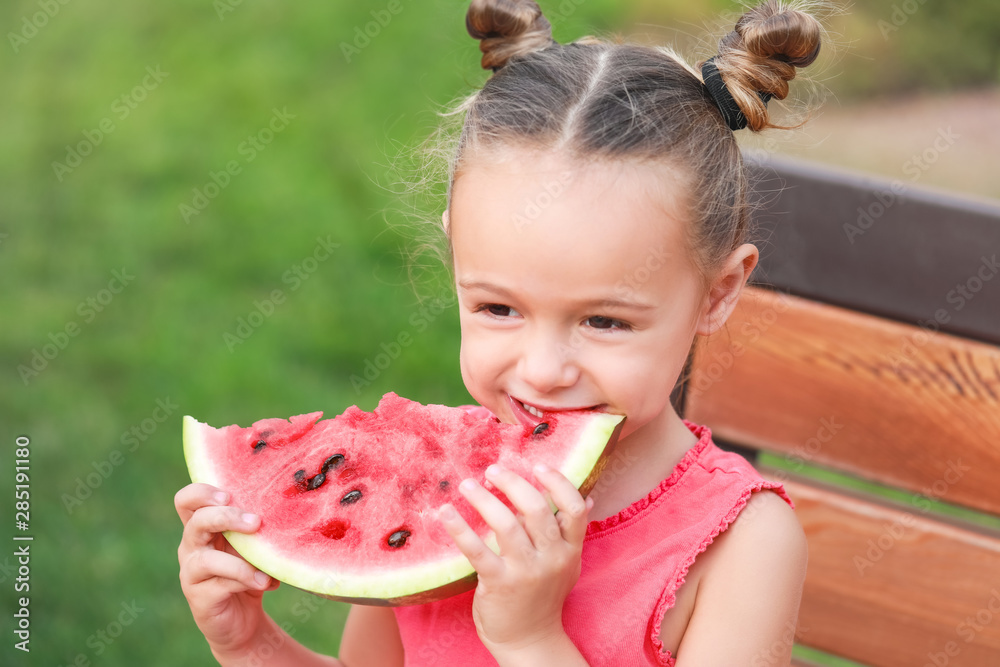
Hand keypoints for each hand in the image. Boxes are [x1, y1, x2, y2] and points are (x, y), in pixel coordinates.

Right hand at [175, 482, 280, 658]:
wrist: (243, 620)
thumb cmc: (248, 573)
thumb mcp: (252, 547)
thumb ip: (256, 529)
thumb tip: (285, 510)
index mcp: (202, 527)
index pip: (187, 500)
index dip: (202, 492)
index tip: (229, 494)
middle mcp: (191, 547)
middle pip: (196, 521)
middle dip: (226, 517)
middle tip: (255, 521)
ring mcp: (191, 573)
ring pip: (205, 558)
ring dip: (239, 560)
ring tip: (265, 568)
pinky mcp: (199, 597)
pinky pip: (220, 584)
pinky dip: (246, 581)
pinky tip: (266, 583)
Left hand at [438, 463, 590, 655]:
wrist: (529, 640)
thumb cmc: (544, 596)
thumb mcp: (567, 564)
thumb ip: (571, 532)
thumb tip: (589, 497)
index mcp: (570, 550)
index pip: (574, 509)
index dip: (558, 483)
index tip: (538, 465)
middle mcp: (551, 559)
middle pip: (536, 510)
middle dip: (513, 483)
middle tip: (493, 470)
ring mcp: (525, 572)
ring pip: (506, 524)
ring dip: (484, 499)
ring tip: (467, 484)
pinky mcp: (498, 583)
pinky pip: (477, 550)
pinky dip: (459, 528)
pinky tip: (445, 512)